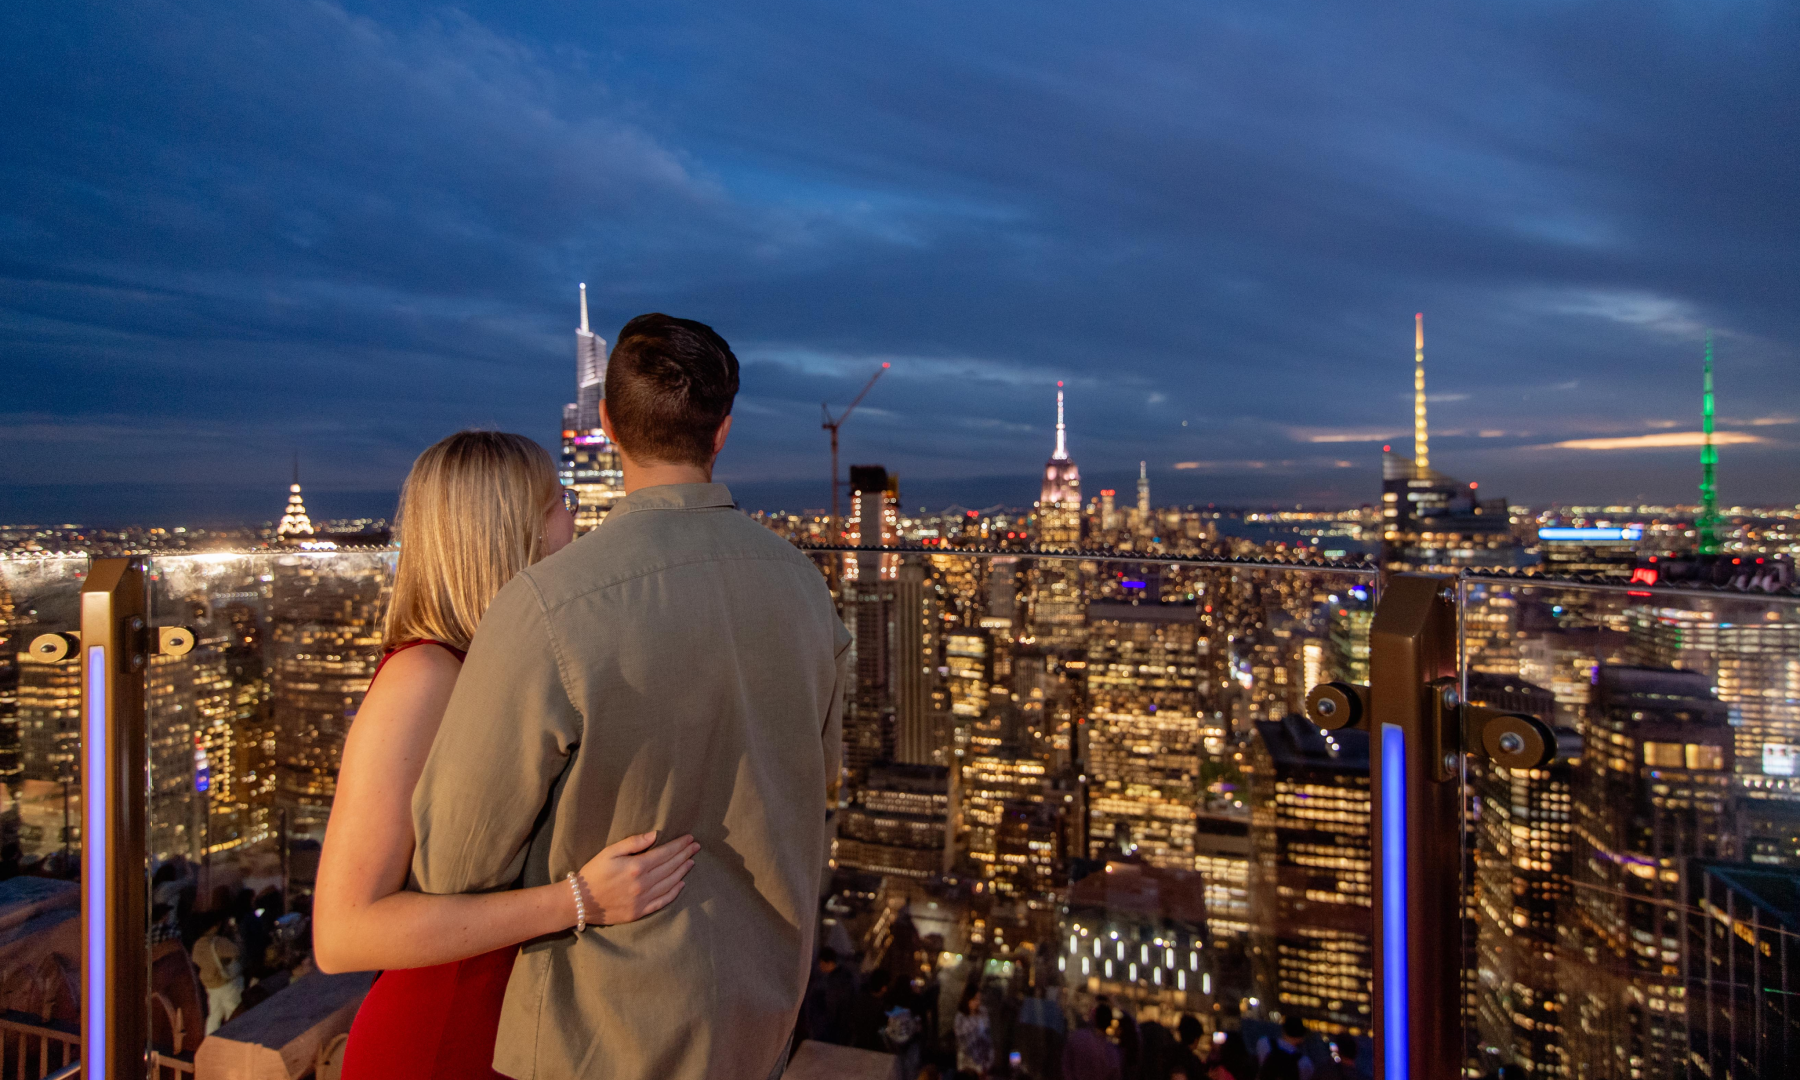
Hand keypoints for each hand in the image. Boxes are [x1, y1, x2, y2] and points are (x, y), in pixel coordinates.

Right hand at [574, 831, 697, 925]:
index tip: (690, 839)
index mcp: (636, 867)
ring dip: (682, 871)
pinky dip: (674, 892)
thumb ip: (633, 843)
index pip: (665, 853)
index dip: (679, 845)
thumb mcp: (610, 852)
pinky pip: (662, 901)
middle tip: (696, 847)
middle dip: (685, 855)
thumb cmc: (593, 873)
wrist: (580, 901)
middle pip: (670, 867)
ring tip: (691, 862)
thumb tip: (655, 835)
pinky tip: (681, 884)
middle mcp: (642, 884)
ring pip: (669, 884)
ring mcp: (642, 900)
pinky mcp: (639, 912)